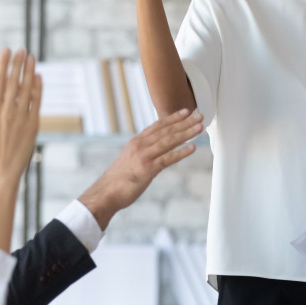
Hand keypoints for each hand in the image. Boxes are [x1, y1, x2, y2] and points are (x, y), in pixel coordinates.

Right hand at [0, 48, 41, 181]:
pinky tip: (39, 76)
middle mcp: (6, 111)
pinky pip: (36, 102)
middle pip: (13, 82)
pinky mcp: (33, 124)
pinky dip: (38, 88)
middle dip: (17, 64)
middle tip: (22, 49)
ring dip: (29, 71)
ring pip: (26, 89)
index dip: (2, 64)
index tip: (6, 51)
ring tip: (31, 58)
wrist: (3, 168)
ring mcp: (21, 117)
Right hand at [81, 109, 202, 226]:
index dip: (173, 117)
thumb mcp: (130, 158)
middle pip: (166, 130)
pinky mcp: (147, 169)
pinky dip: (181, 152)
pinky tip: (192, 148)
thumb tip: (154, 149)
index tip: (186, 111)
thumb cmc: (118, 179)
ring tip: (199, 128)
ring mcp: (144, 156)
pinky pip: (168, 159)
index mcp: (136, 142)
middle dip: (184, 122)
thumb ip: (142, 151)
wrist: (106, 193)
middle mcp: (140, 145)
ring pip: (169, 141)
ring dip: (186, 133)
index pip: (158, 125)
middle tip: (199, 116)